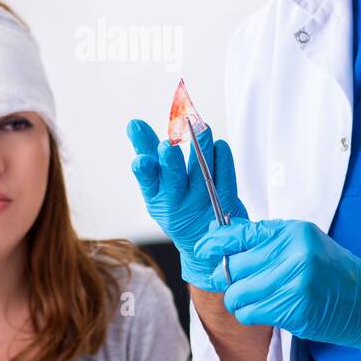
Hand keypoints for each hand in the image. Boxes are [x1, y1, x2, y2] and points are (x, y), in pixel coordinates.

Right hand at [126, 118, 247, 292]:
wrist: (202, 237)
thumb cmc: (177, 200)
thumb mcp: (157, 179)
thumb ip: (147, 149)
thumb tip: (134, 124)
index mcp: (156, 196)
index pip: (147, 180)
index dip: (144, 171)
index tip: (142, 160)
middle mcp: (177, 201)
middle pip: (174, 180)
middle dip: (170, 162)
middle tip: (168, 146)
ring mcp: (201, 204)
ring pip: (202, 176)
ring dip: (201, 151)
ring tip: (202, 129)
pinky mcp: (224, 204)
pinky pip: (225, 182)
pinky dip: (224, 162)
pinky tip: (220, 146)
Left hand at [193, 218, 360, 351]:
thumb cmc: (332, 270)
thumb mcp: (303, 242)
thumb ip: (266, 239)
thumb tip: (221, 233)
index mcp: (293, 232)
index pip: (241, 233)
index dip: (215, 242)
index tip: (203, 249)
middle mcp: (294, 254)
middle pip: (234, 266)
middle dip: (227, 277)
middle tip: (234, 281)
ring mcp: (295, 283)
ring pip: (237, 293)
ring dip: (237, 299)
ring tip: (252, 298)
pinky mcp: (295, 310)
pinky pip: (250, 313)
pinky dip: (249, 314)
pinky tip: (263, 309)